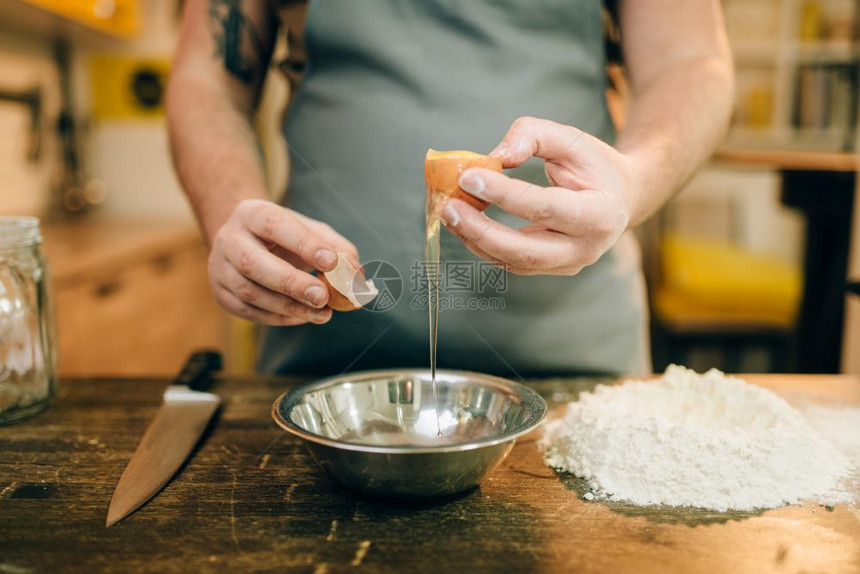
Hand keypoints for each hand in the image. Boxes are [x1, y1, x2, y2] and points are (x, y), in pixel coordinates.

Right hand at [208, 199, 360, 324]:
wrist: (246, 240)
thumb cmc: (286, 236)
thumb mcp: (312, 231)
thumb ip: (337, 248)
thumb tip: (355, 274)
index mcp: (252, 213)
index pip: (275, 225)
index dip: (303, 244)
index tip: (331, 261)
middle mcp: (229, 238)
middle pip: (253, 262)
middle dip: (291, 283)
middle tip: (322, 297)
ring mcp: (219, 267)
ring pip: (249, 291)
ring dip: (288, 307)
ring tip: (322, 313)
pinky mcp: (220, 293)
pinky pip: (248, 311)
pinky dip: (278, 318)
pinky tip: (302, 316)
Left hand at [441, 116, 640, 274]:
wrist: (620, 197)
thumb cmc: (593, 164)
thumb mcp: (571, 137)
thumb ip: (533, 136)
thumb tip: (496, 157)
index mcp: (600, 213)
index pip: (546, 207)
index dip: (504, 194)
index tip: (468, 176)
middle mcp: (586, 248)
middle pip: (526, 250)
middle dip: (481, 230)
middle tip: (449, 206)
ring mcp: (568, 264)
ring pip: (514, 262)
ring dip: (475, 239)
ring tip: (449, 212)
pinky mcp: (550, 269)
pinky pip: (510, 262)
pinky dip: (482, 244)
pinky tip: (462, 222)